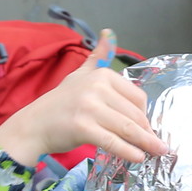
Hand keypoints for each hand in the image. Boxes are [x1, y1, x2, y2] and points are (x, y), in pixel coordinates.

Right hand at [0, 31, 167, 165]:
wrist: (34, 125)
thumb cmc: (60, 104)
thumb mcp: (79, 75)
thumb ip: (97, 57)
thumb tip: (109, 32)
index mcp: (101, 74)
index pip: (136, 96)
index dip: (144, 115)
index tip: (146, 127)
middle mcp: (96, 87)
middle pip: (133, 113)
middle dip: (147, 132)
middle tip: (156, 145)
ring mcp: (89, 107)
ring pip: (126, 128)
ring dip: (146, 143)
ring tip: (158, 153)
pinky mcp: (83, 127)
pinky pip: (113, 142)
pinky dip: (129, 151)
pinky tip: (139, 158)